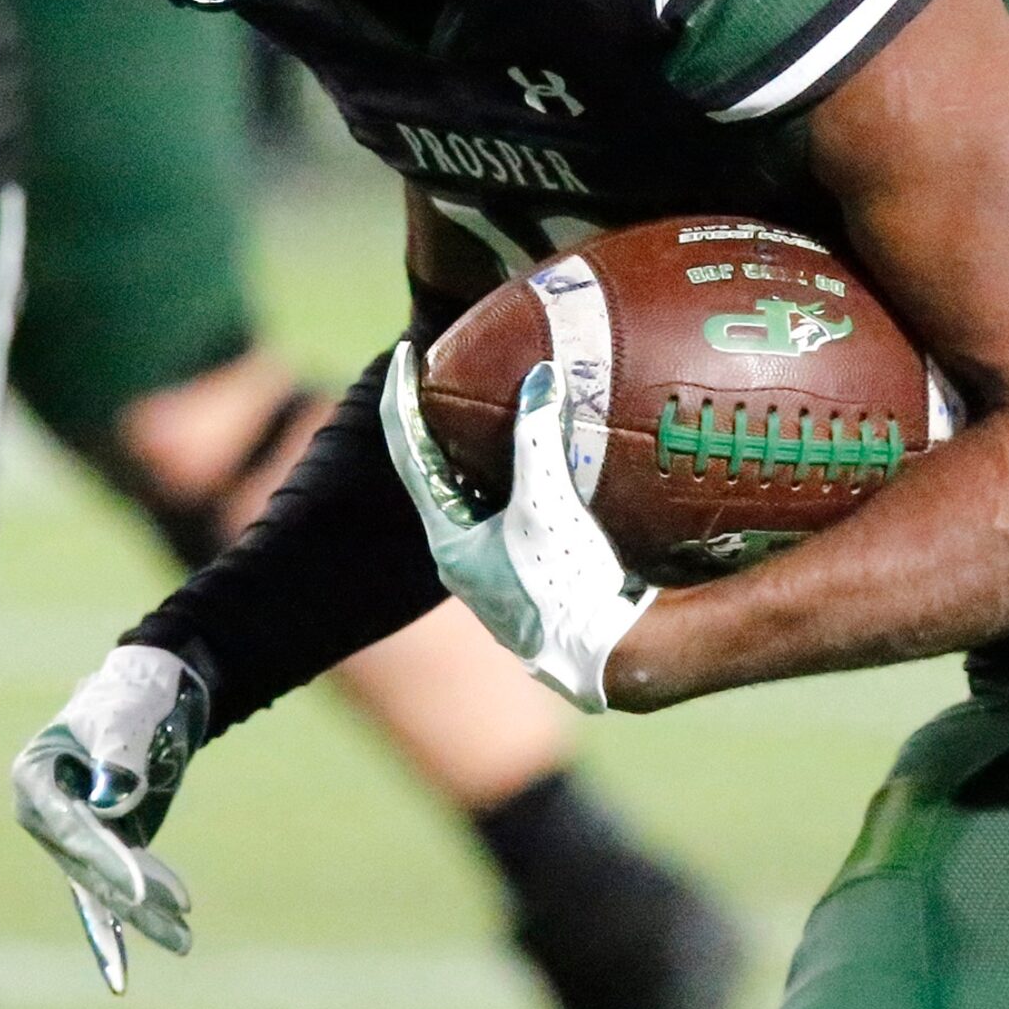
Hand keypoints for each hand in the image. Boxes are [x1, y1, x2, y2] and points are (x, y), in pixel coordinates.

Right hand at [10, 644, 208, 993]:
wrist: (147, 695)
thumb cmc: (128, 697)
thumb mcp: (123, 714)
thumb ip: (117, 751)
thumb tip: (111, 799)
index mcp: (34, 778)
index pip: (71, 825)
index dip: (106, 857)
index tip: (139, 886)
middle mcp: (46, 815)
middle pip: (91, 862)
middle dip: (135, 891)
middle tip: (178, 911)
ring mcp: (73, 837)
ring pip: (106, 884)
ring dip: (144, 914)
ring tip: (184, 940)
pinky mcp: (102, 847)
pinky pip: (113, 890)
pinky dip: (132, 919)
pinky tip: (143, 956)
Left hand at [384, 347, 656, 711]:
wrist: (606, 656)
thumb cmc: (566, 587)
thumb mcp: (547, 506)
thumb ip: (538, 439)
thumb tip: (540, 375)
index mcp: (448, 538)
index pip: (408, 450)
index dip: (402, 397)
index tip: (404, 352)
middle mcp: (462, 552)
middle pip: (436, 469)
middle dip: (439, 420)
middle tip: (447, 369)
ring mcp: (494, 565)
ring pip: (475, 490)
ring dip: (479, 448)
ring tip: (491, 401)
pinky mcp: (528, 571)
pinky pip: (510, 507)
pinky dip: (515, 474)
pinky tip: (545, 454)